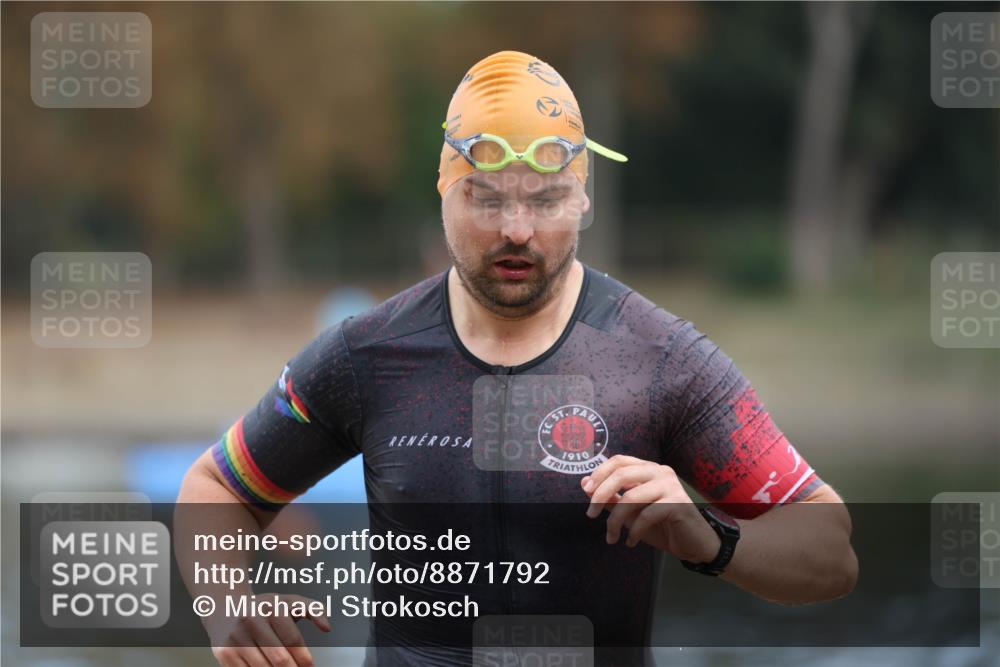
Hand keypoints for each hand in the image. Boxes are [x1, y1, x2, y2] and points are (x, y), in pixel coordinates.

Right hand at [208, 593, 330, 666]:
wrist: (224, 607)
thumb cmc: (263, 608)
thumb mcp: (289, 602)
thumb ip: (313, 609)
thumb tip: (327, 627)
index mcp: (272, 607)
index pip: (293, 640)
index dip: (304, 659)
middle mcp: (252, 620)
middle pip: (279, 658)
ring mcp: (236, 638)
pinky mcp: (224, 653)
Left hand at [581, 455, 721, 562]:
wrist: (693, 544)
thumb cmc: (661, 526)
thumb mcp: (630, 512)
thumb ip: (611, 498)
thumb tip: (585, 484)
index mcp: (648, 469)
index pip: (619, 461)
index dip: (599, 474)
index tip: (587, 492)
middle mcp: (660, 472)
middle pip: (621, 474)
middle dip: (601, 495)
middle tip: (590, 515)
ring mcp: (671, 486)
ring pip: (631, 497)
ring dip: (615, 520)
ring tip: (611, 538)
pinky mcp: (678, 504)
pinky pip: (646, 515)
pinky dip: (634, 531)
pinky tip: (631, 542)